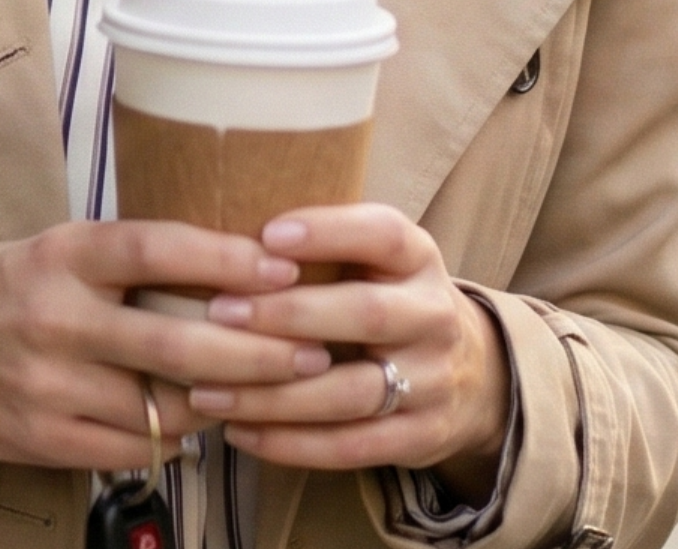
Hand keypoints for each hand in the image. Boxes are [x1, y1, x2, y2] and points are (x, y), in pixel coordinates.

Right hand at [0, 220, 332, 471]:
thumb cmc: (18, 286)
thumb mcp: (68, 248)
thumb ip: (137, 259)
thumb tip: (240, 265)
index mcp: (67, 255)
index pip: (156, 249)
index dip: (224, 258)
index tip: (284, 267)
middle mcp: (57, 316)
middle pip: (174, 343)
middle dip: (256, 353)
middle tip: (313, 352)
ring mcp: (48, 384)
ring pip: (160, 406)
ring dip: (225, 404)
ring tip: (275, 394)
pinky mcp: (42, 438)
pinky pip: (130, 448)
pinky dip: (176, 439)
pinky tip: (204, 426)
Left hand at [183, 204, 509, 495]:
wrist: (470, 374)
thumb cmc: (389, 298)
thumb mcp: (378, 259)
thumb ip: (327, 245)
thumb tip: (230, 236)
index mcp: (418, 257)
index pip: (382, 234)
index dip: (328, 231)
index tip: (267, 234)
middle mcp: (433, 315)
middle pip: (366, 314)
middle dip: (289, 314)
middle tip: (220, 312)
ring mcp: (432, 381)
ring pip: (350, 393)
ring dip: (274, 393)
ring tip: (208, 389)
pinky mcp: (421, 437)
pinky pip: (350, 447)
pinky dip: (290, 444)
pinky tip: (240, 432)